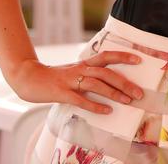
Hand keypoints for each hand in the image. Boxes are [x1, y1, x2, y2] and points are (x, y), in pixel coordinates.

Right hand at [9, 50, 142, 112]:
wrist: (28, 77)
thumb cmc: (54, 77)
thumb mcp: (74, 71)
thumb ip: (89, 75)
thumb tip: (110, 83)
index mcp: (84, 63)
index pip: (107, 55)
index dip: (123, 56)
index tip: (139, 59)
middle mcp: (80, 69)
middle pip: (106, 72)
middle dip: (124, 82)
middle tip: (139, 93)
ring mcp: (71, 80)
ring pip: (96, 84)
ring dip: (113, 93)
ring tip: (127, 101)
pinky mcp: (62, 93)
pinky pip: (80, 100)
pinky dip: (95, 106)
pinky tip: (106, 111)